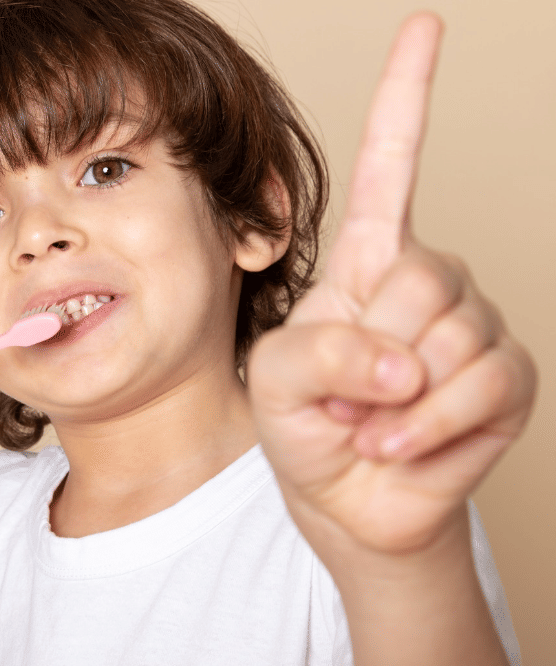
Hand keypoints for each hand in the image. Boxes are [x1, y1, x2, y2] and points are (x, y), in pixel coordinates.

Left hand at [246, 13, 536, 556]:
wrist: (346, 500)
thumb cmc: (305, 425)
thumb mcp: (276, 379)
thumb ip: (319, 351)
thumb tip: (407, 357)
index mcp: (366, 262)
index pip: (390, 167)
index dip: (406, 99)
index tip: (425, 27)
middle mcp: (426, 280)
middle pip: (416, 277)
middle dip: (369, 351)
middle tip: (347, 393)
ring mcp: (473, 327)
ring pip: (449, 336)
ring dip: (393, 402)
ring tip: (371, 421)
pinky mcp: (506, 379)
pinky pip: (478, 387)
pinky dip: (426, 428)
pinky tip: (399, 443)